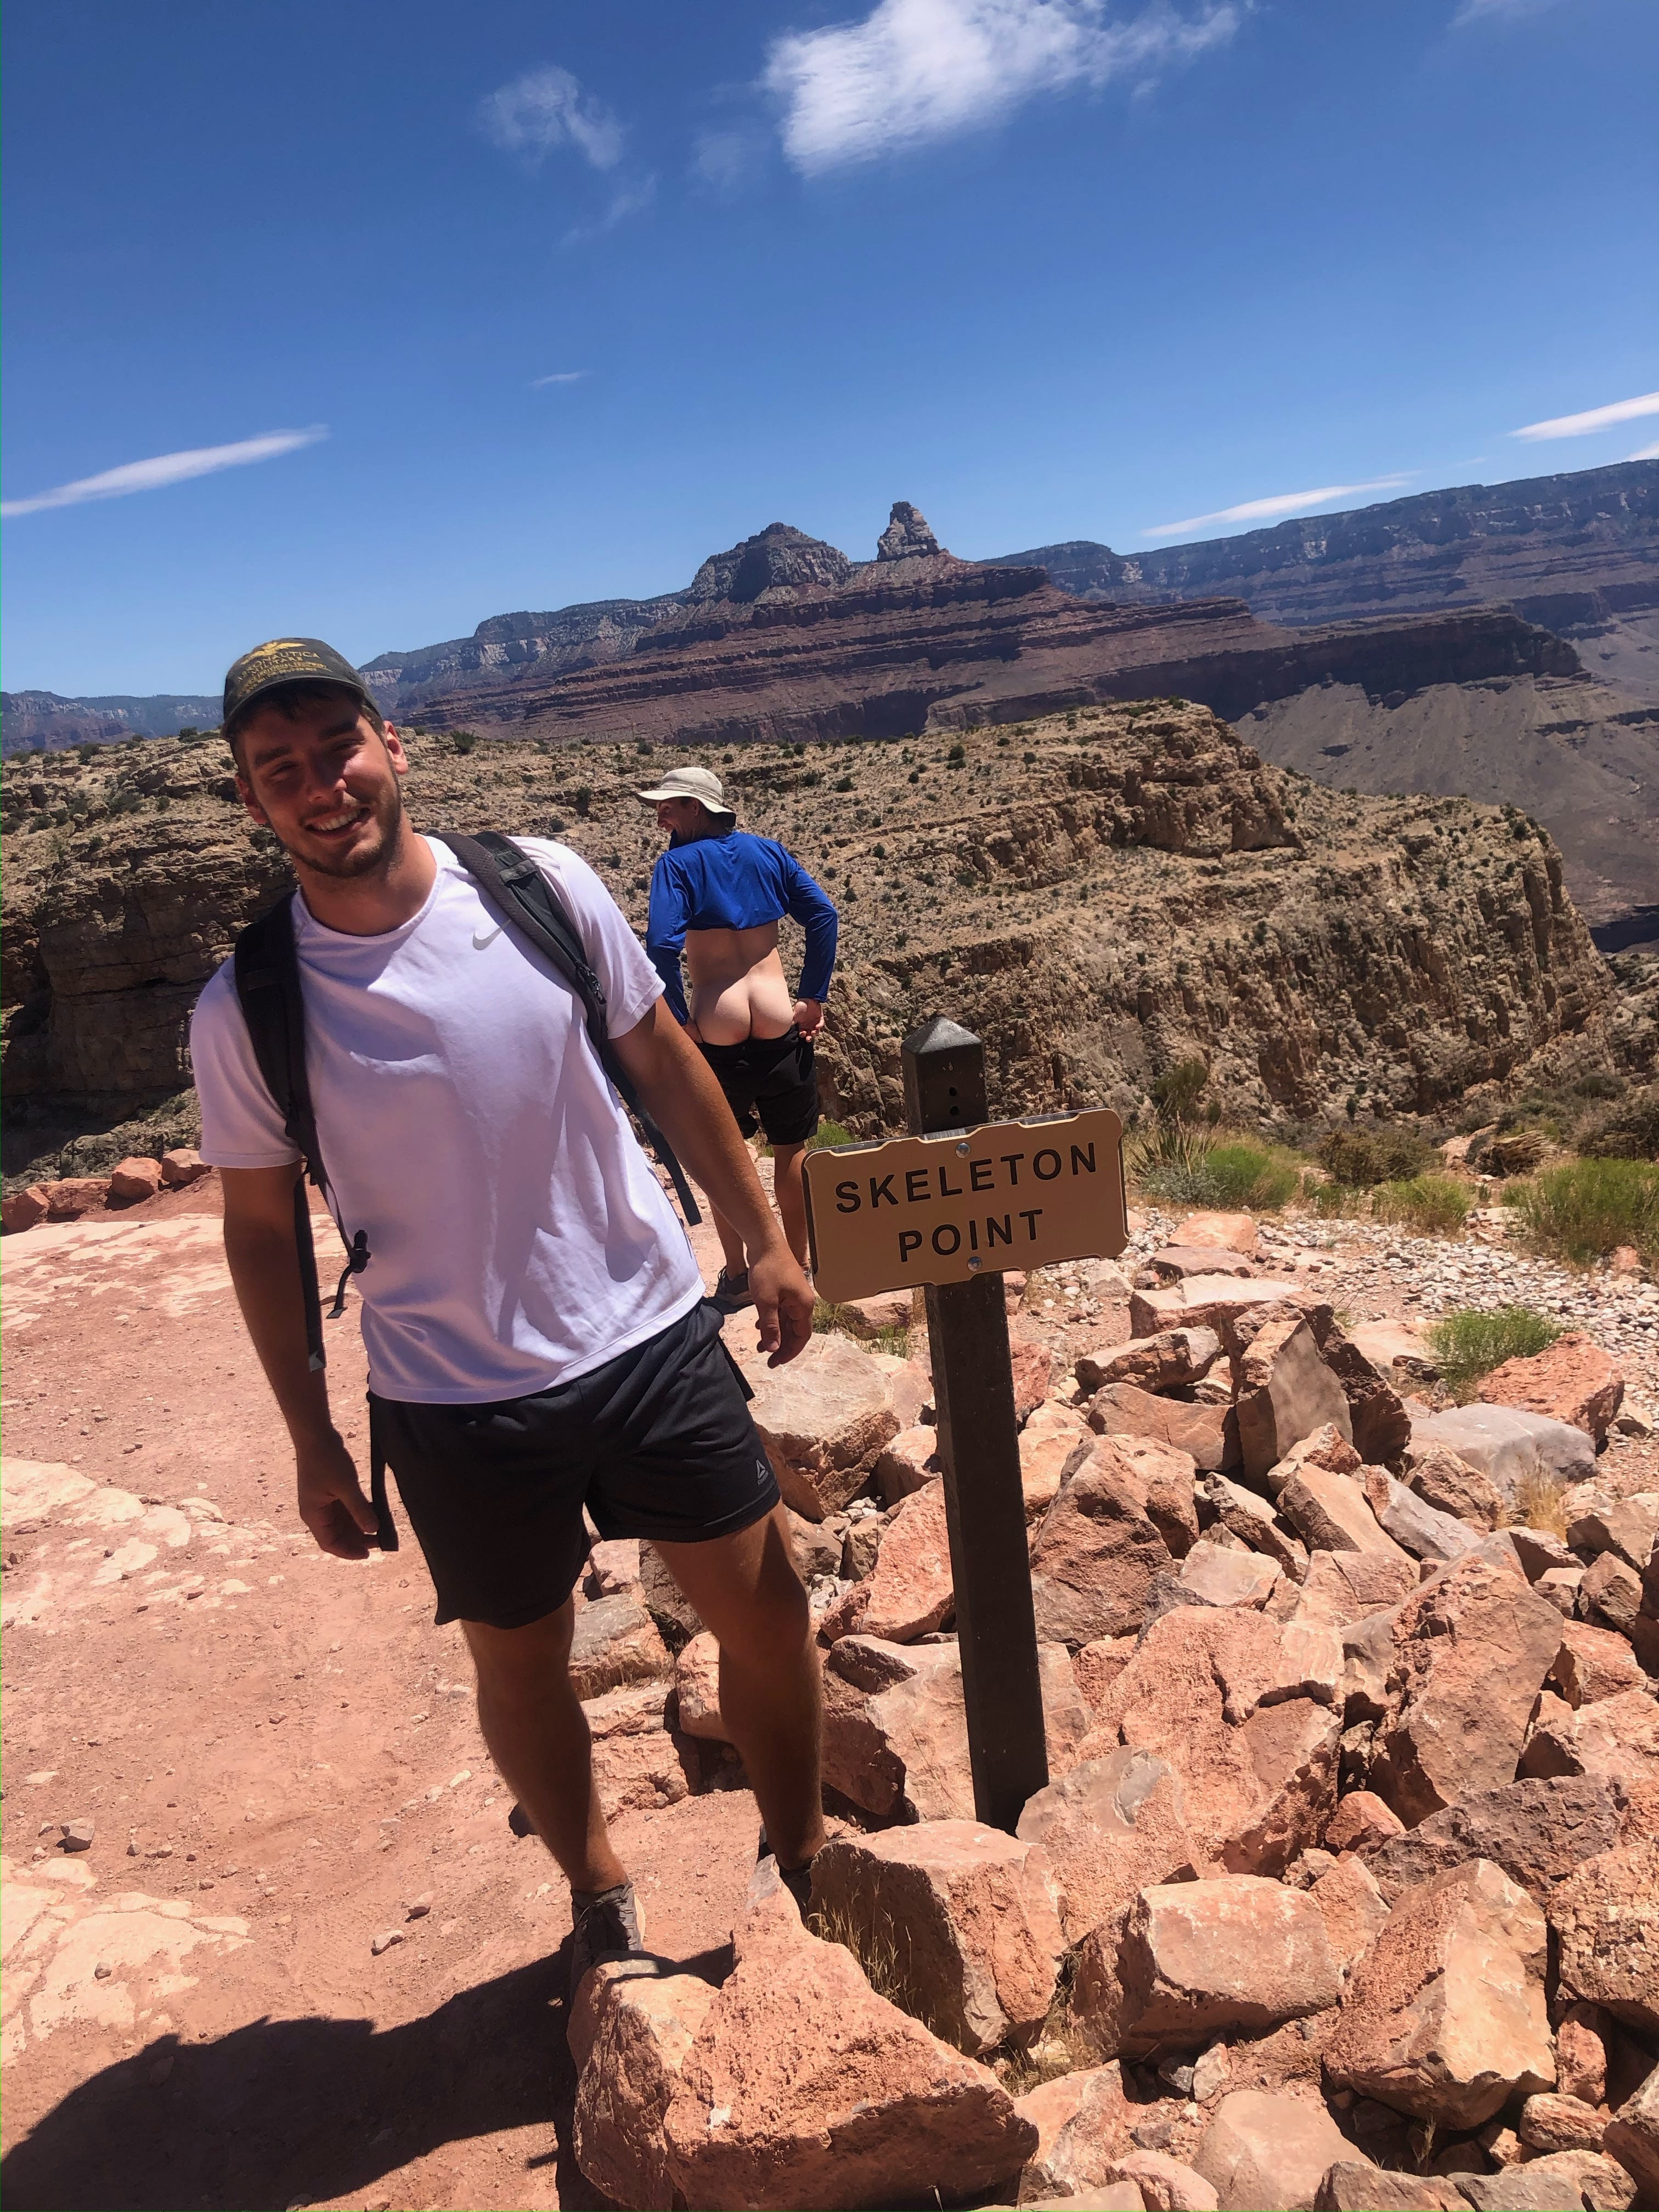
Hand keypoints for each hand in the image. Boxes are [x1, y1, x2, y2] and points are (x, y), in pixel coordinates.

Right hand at [294, 1429, 378, 1558]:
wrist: (316, 1435)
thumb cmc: (326, 1460)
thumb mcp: (346, 1486)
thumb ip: (359, 1509)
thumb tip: (373, 1530)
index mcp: (314, 1515)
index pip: (330, 1543)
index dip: (348, 1552)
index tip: (368, 1555)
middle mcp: (317, 1512)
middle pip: (337, 1535)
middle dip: (357, 1540)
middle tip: (381, 1541)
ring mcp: (323, 1502)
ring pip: (342, 1523)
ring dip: (359, 1527)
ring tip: (381, 1528)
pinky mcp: (330, 1492)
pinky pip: (344, 1509)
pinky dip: (358, 1513)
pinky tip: (374, 1511)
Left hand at [747, 1241, 815, 1368]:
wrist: (764, 1243)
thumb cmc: (767, 1270)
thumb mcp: (766, 1302)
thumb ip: (770, 1326)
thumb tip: (773, 1348)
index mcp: (804, 1306)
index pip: (801, 1337)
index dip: (789, 1351)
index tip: (775, 1362)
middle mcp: (802, 1302)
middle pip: (794, 1331)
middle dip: (780, 1345)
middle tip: (766, 1359)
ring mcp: (793, 1296)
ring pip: (786, 1322)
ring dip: (774, 1334)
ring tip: (759, 1346)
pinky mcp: (784, 1290)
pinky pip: (781, 1312)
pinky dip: (771, 1321)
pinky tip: (758, 1326)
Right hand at [792, 999, 823, 1037]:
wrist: (807, 997)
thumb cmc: (800, 1006)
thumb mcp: (794, 1014)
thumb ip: (792, 1021)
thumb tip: (786, 1027)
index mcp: (802, 1025)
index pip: (803, 1033)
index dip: (803, 1035)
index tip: (802, 1033)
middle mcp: (808, 1025)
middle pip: (809, 1034)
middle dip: (809, 1038)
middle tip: (808, 1038)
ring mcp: (815, 1022)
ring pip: (816, 1031)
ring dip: (815, 1033)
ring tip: (813, 1032)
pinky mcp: (820, 1018)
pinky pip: (821, 1024)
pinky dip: (820, 1026)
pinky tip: (817, 1026)